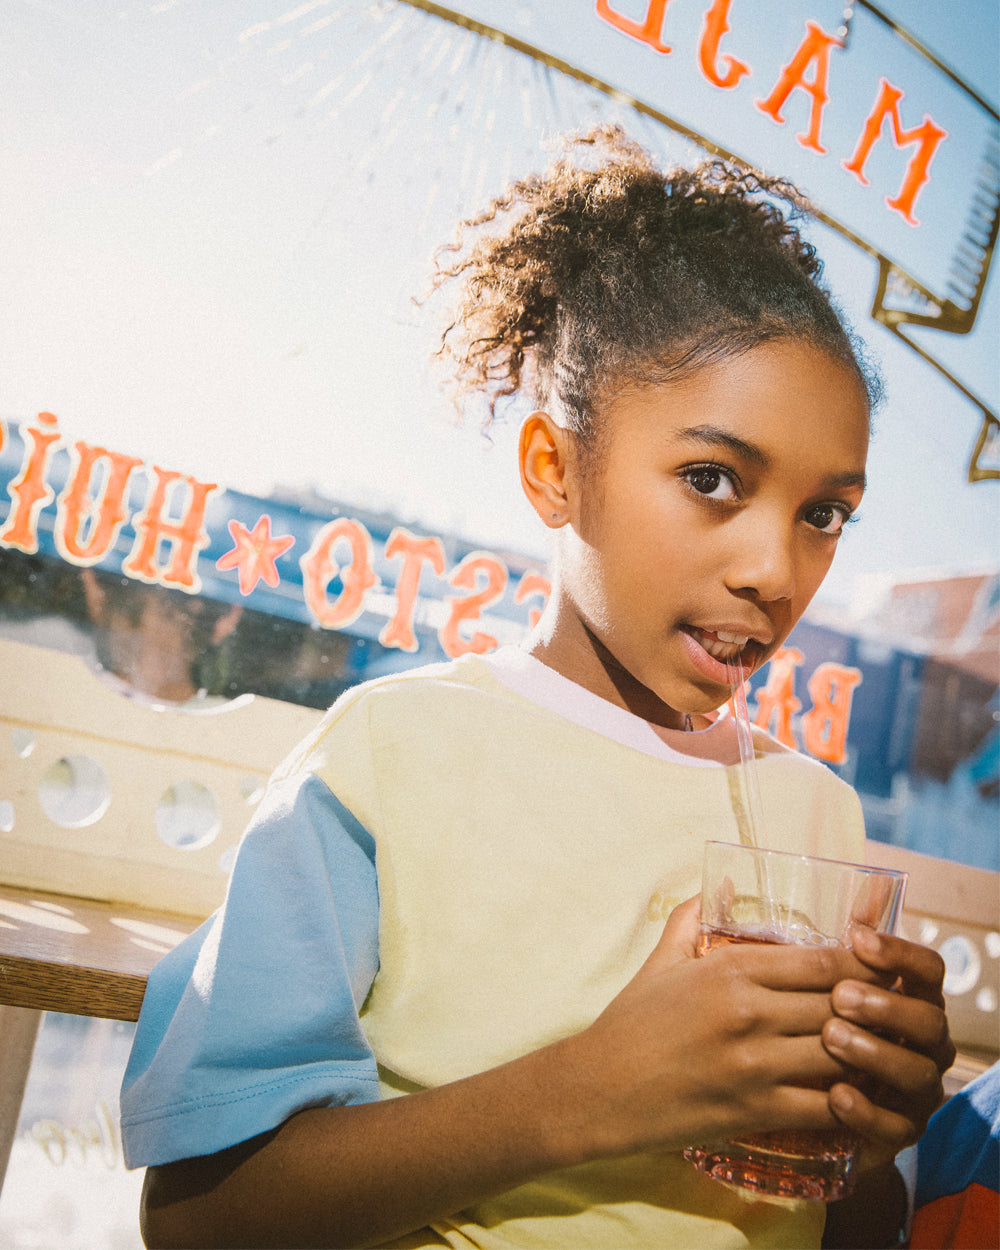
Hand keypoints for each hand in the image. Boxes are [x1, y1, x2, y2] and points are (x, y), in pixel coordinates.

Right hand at [565, 897, 890, 1157]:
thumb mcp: (661, 961)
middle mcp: (749, 1011)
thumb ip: (694, 918)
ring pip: (842, 1053)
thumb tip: (721, 881)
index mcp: (731, 969)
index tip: (880, 969)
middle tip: (892, 1014)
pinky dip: (850, 1104)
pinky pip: (825, 1106)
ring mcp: (754, 1063)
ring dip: (866, 1055)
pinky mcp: (755, 1109)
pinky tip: (858, 1098)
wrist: (598, 1090)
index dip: (862, 965)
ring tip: (882, 1054)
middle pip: (841, 1004)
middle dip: (873, 1010)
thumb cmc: (630, 1022)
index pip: (823, 959)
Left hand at [822, 926, 954, 1167]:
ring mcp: (917, 1090)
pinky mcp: (899, 1133)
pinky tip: (836, 1096)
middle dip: (887, 1006)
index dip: (899, 952)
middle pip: (930, 1020)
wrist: (806, 1103)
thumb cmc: (813, 1026)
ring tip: (831, 1038)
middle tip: (840, 997)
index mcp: (911, 998)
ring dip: (876, 1054)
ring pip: (918, 1073)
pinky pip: (898, 1128)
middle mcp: (925, 1043)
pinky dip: (868, 1112)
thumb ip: (831, 941)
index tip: (858, 938)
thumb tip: (858, 884)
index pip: (928, 969)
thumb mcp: (812, 983)